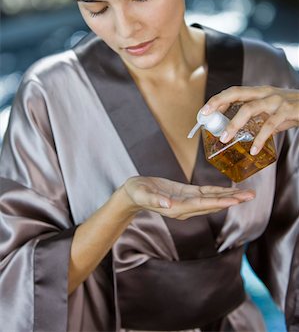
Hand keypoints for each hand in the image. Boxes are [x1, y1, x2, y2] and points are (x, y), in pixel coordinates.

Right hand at [123, 176, 254, 219]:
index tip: (235, 201)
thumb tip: (168, 205)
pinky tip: (229, 190)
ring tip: (247, 194)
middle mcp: (186, 208)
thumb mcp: (143, 194)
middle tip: (250, 195)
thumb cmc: (137, 193)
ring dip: (230, 197)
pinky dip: (218, 192)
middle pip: (213, 204)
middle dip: (232, 200)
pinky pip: (206, 194)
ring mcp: (188, 202)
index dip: (220, 202)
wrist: (133, 194)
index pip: (203, 205)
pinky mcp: (187, 194)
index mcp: (177, 208)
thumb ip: (155, 200)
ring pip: (213, 200)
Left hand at [201, 86, 298, 153]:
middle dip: (218, 102)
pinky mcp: (288, 111)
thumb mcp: (272, 110)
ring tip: (224, 139)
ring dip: (233, 124)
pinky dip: (259, 139)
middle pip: (236, 93)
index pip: (234, 91)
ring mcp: (276, 100)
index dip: (218, 99)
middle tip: (205, 116)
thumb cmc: (292, 109)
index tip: (204, 111)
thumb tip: (240, 133)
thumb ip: (257, 119)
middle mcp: (265, 93)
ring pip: (249, 109)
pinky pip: (269, 126)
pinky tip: (253, 150)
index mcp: (259, 92)